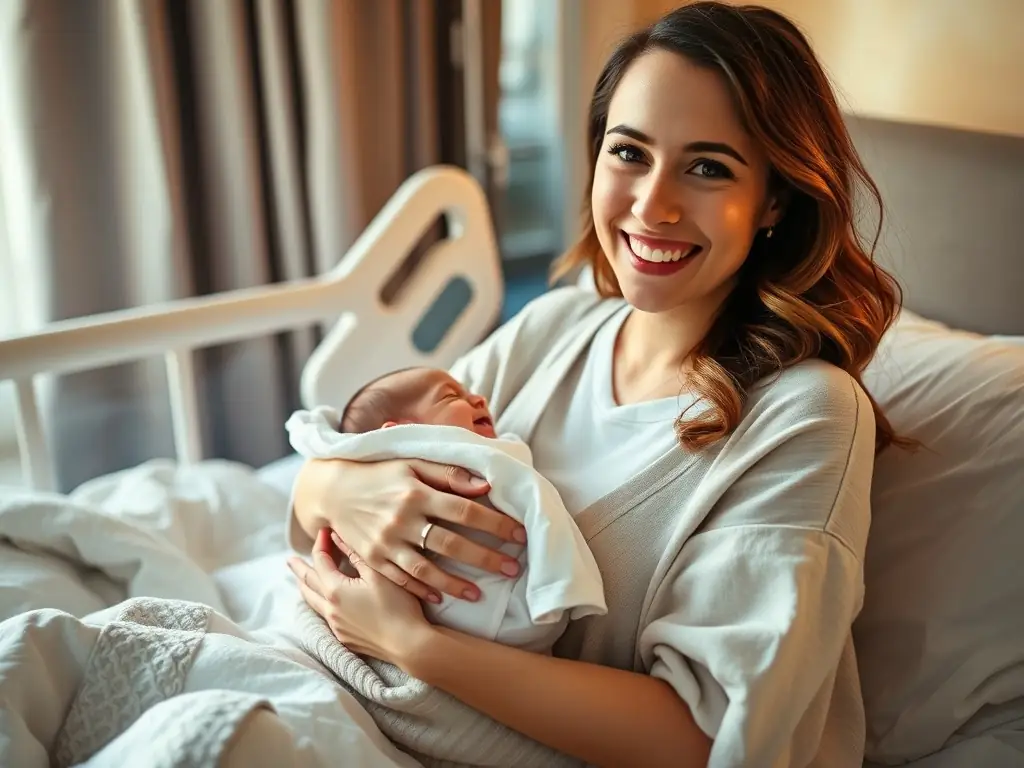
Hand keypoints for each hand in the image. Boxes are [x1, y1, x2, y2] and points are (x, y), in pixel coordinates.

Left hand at [288, 529, 431, 662]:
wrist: (408, 644)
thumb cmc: (397, 605)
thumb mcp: (379, 573)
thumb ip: (356, 554)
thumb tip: (337, 537)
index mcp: (336, 589)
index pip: (321, 560)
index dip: (321, 543)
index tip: (324, 531)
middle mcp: (330, 609)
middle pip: (308, 583)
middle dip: (300, 569)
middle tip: (289, 560)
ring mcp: (336, 626)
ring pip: (313, 603)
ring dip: (306, 588)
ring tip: (300, 581)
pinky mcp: (345, 638)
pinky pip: (325, 617)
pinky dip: (320, 604)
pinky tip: (324, 603)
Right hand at [294, 458, 527, 601]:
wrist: (333, 490)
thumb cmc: (381, 474)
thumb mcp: (412, 463)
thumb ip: (449, 473)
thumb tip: (486, 486)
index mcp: (416, 492)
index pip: (463, 509)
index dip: (494, 523)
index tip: (519, 534)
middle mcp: (401, 519)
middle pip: (450, 543)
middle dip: (485, 558)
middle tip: (512, 569)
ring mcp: (385, 542)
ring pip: (426, 569)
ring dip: (455, 584)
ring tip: (480, 595)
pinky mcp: (373, 559)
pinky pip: (401, 579)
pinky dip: (422, 590)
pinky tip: (442, 596)